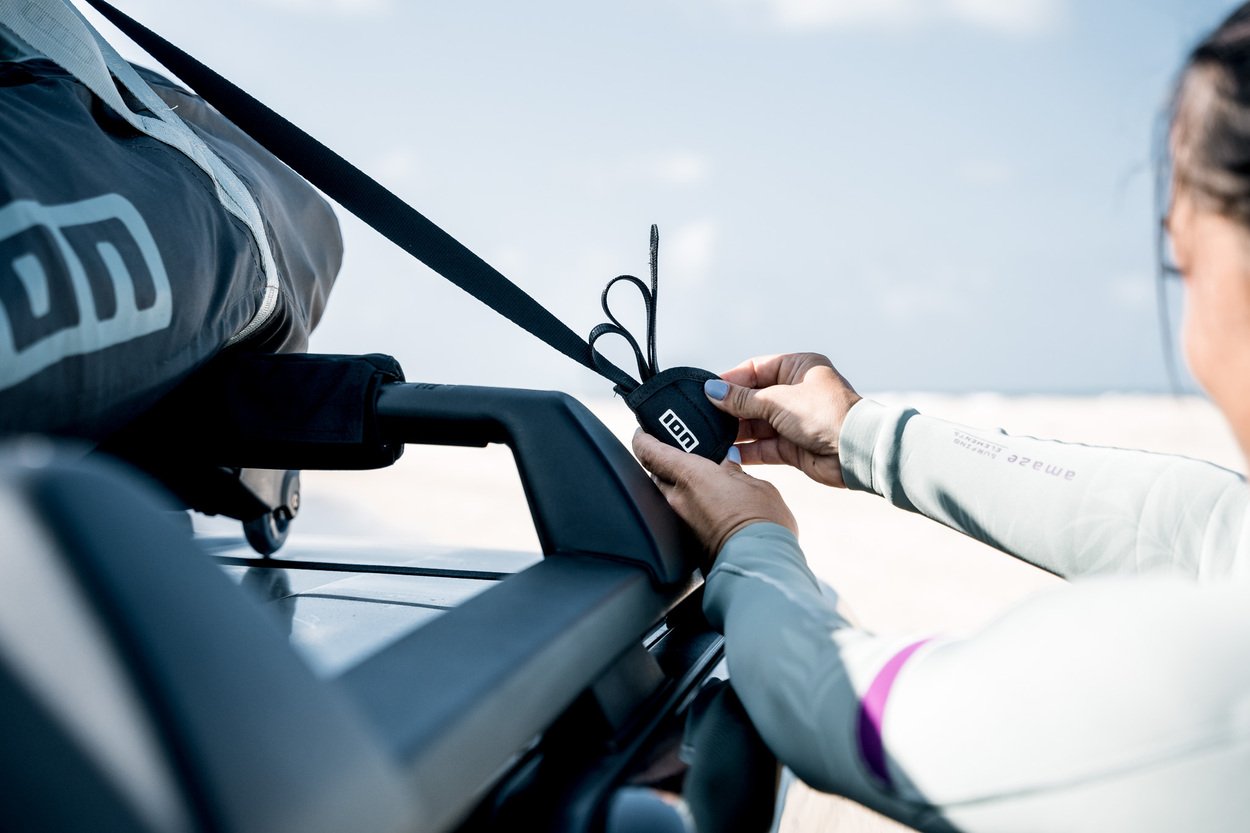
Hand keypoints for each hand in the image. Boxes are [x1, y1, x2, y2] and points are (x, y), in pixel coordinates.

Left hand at [632, 430, 797, 558]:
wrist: (760, 566)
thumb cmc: (762, 523)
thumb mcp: (756, 486)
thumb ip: (735, 472)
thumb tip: (727, 463)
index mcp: (690, 475)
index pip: (650, 451)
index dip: (642, 438)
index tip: (643, 431)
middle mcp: (677, 498)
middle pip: (656, 473)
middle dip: (665, 463)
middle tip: (681, 453)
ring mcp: (679, 523)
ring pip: (668, 496)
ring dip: (679, 486)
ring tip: (702, 479)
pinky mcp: (687, 542)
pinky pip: (680, 515)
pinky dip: (689, 505)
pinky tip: (709, 504)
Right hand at [705, 353, 860, 487]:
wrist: (856, 452)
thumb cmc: (825, 415)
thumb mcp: (779, 401)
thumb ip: (743, 399)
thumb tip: (712, 391)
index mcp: (798, 368)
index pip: (755, 369)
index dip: (730, 380)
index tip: (707, 390)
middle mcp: (795, 392)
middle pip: (753, 399)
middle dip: (730, 409)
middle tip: (704, 416)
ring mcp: (794, 421)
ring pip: (756, 425)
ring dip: (735, 431)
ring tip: (711, 436)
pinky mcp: (793, 447)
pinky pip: (763, 447)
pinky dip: (747, 451)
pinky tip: (726, 453)